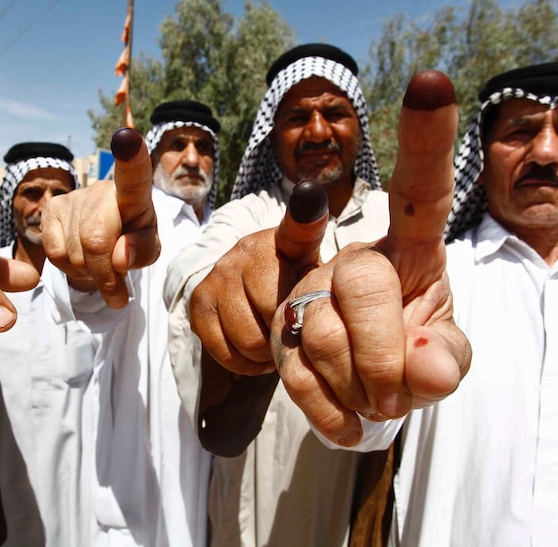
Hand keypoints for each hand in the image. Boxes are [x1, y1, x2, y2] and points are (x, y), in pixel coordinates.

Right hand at [42, 127, 159, 307]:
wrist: (107, 239)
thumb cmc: (134, 240)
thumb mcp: (148, 250)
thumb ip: (142, 252)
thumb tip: (119, 257)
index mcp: (135, 195)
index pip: (134, 175)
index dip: (130, 158)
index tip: (129, 136)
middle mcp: (101, 190)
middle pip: (95, 241)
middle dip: (105, 275)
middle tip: (117, 294)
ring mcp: (73, 197)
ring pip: (74, 254)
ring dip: (88, 274)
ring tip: (100, 267)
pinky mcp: (51, 208)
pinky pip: (55, 253)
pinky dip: (69, 269)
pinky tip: (81, 261)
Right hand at [190, 181, 329, 375]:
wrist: (243, 291)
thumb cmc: (292, 286)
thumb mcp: (316, 274)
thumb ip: (332, 273)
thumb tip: (358, 272)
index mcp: (286, 240)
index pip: (298, 224)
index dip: (305, 211)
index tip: (309, 194)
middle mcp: (248, 249)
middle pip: (275, 314)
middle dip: (287, 333)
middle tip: (292, 329)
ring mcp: (219, 274)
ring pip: (250, 340)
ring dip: (266, 353)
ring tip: (274, 339)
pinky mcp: (199, 301)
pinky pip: (227, 353)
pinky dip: (244, 363)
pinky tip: (253, 348)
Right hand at [270, 70, 470, 445]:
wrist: (314, 368)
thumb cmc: (390, 353)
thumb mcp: (429, 359)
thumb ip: (440, 361)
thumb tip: (423, 373)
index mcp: (398, 248)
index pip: (419, 190)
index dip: (427, 138)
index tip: (431, 81)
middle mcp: (329, 241)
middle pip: (357, 284)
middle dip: (375, 360)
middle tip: (383, 400)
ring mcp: (261, 260)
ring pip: (302, 330)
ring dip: (325, 379)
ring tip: (338, 380)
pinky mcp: (216, 293)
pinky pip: (249, 352)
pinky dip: (281, 384)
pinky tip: (299, 378)